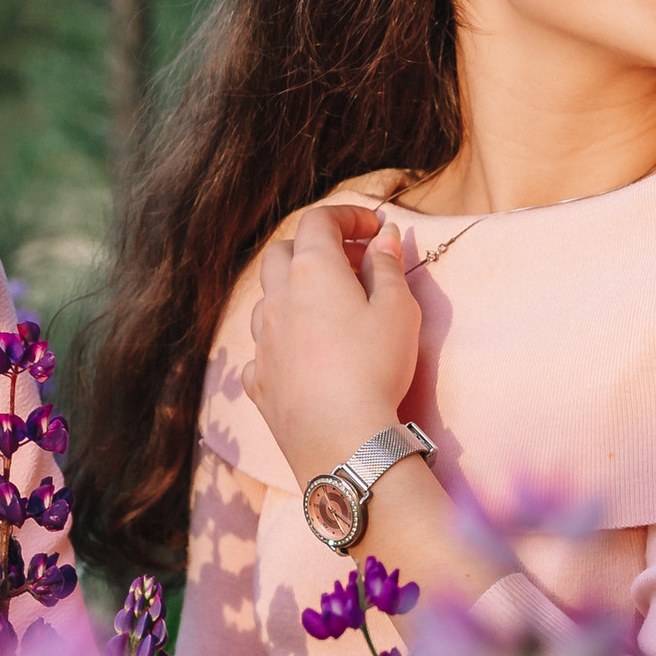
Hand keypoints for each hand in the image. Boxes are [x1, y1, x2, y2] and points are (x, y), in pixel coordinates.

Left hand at [243, 202, 421, 487]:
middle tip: (351, 264)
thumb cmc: (375, 367)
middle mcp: (276, 299)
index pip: (318, 221)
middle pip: (281, 253)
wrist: (341, 440)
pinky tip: (303, 356)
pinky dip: (282, 342)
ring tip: (327, 310)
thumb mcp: (398, 309)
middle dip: (313, 247)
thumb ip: (388, 266)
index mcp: (312, 272)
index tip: (373, 228)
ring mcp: (261, 341)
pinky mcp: (258, 380)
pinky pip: (261, 349)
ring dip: (293, 294)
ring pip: (266, 300)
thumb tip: (383, 236)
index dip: (346, 216)